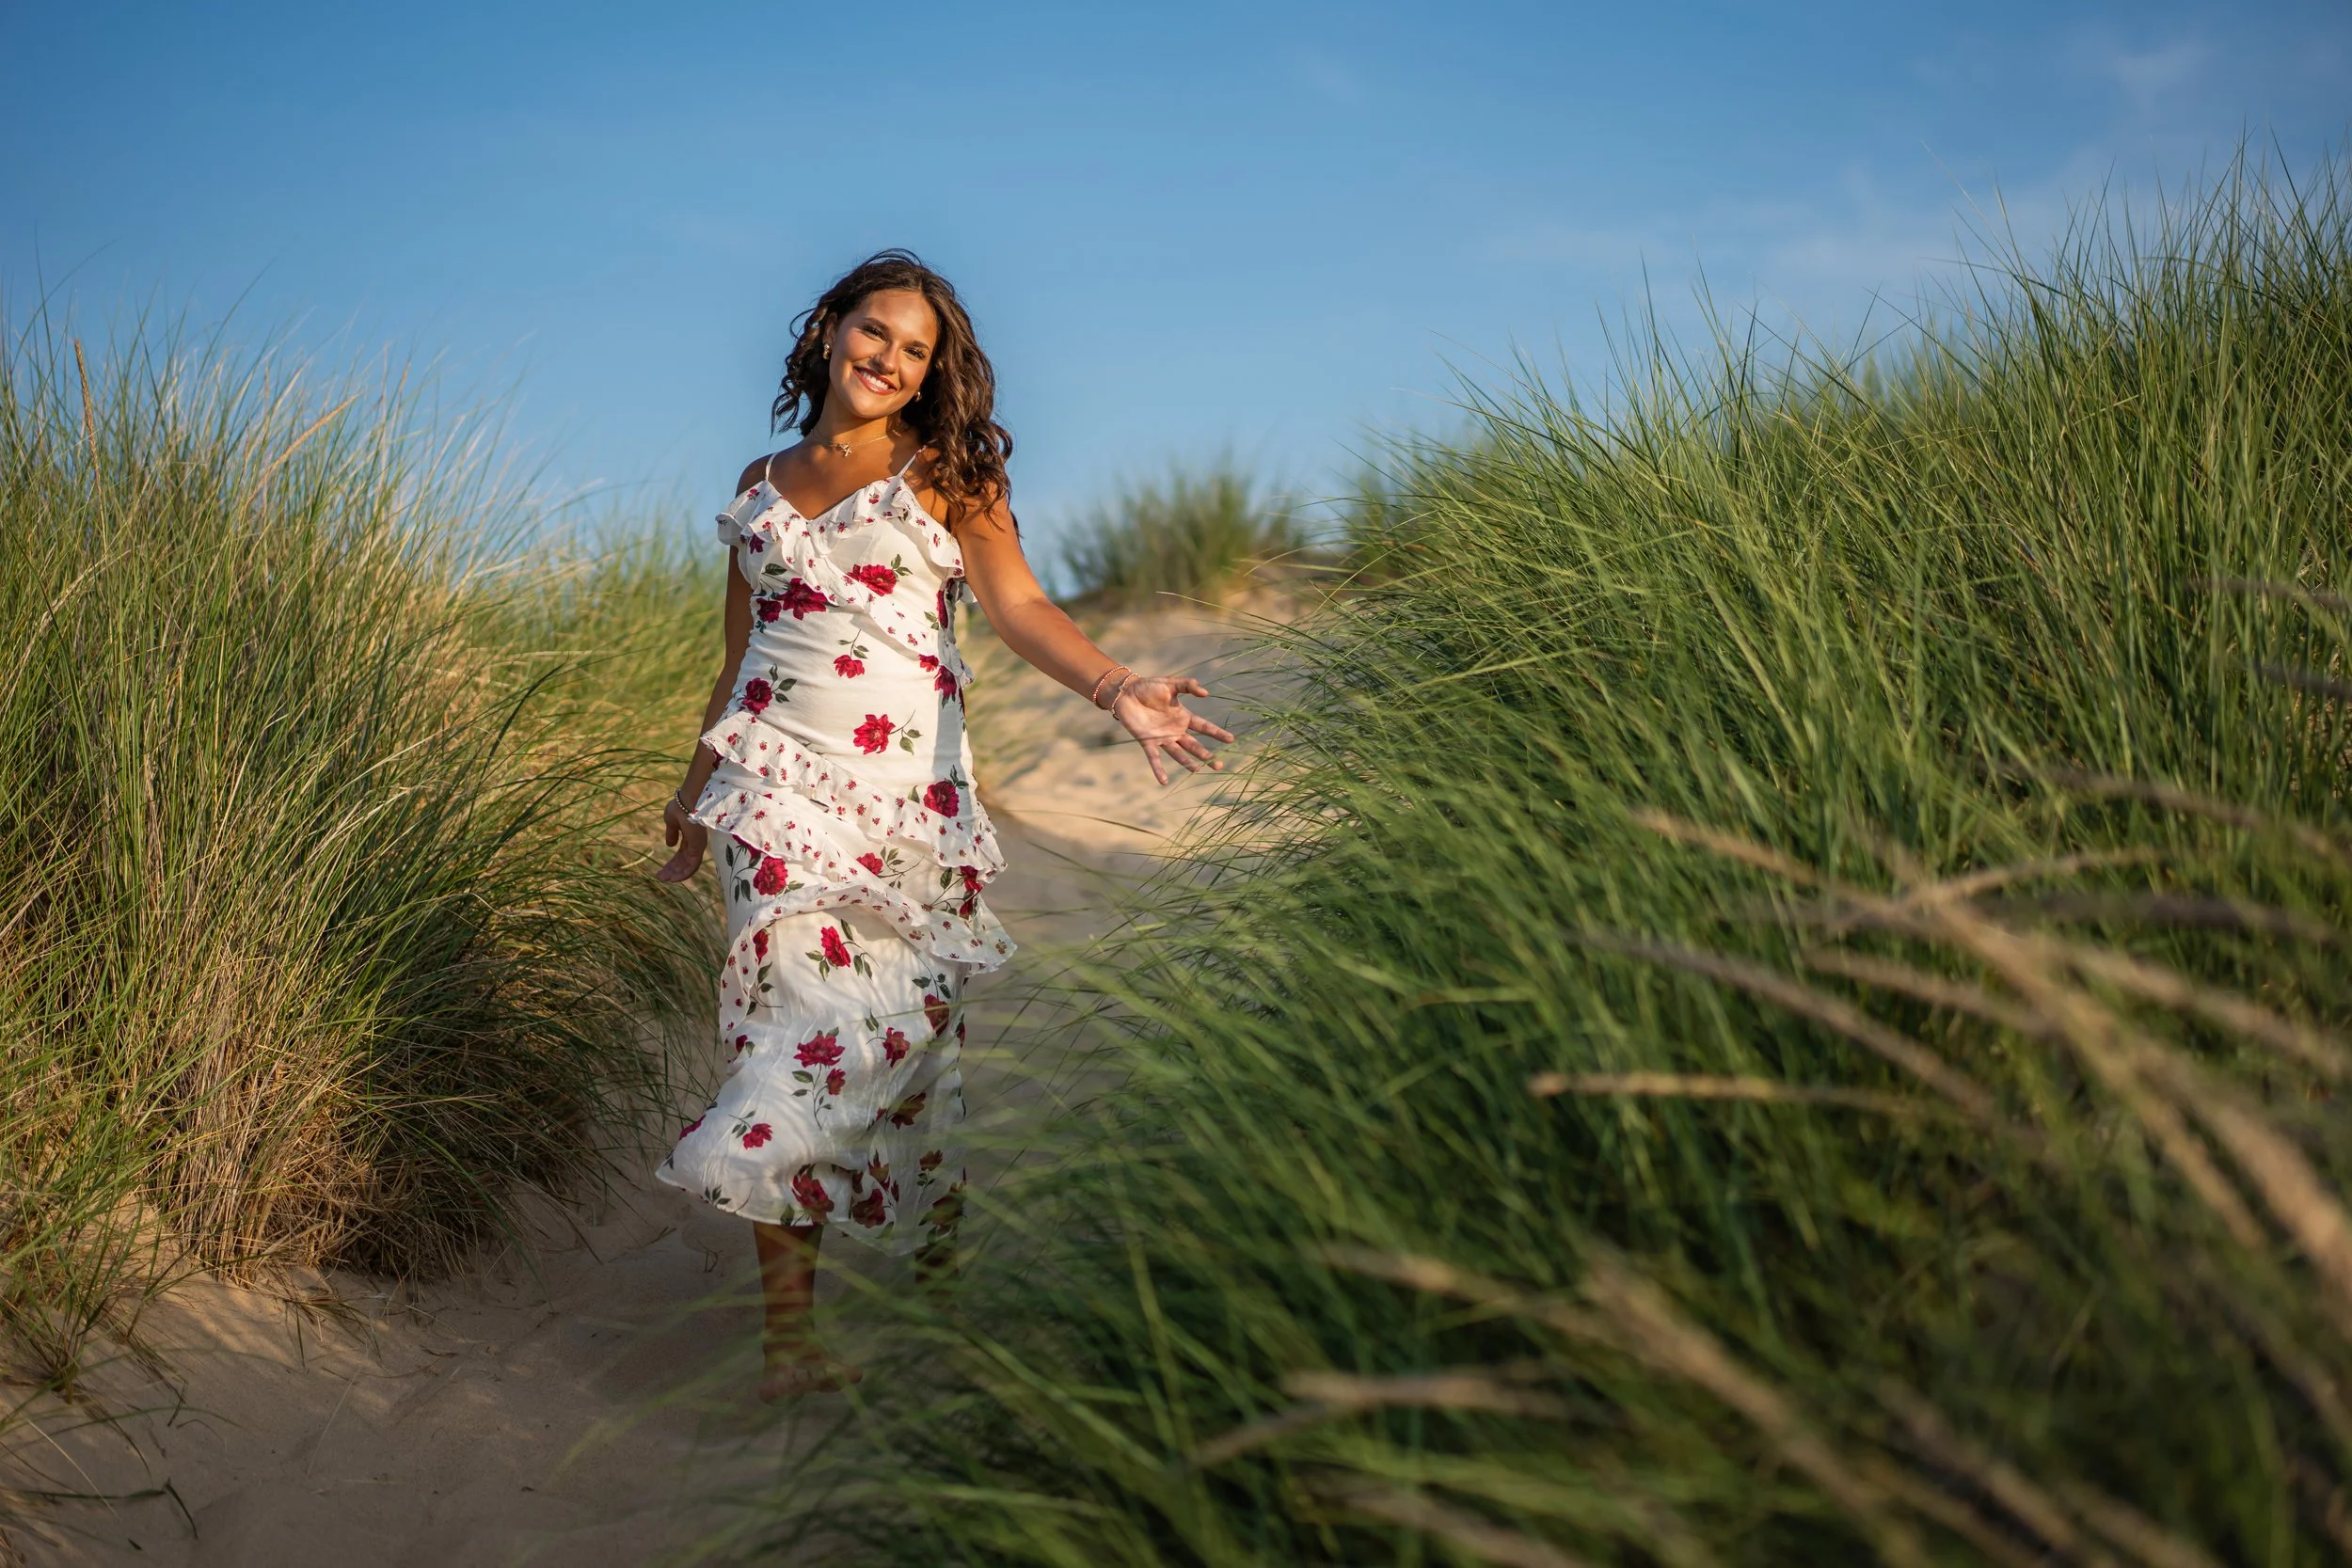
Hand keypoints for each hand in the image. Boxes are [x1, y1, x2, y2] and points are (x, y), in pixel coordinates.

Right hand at [656, 794, 708, 882]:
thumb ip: (672, 834)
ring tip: (664, 880)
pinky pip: (692, 866)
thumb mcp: (671, 822)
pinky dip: (684, 874)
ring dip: (676, 874)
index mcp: (689, 836)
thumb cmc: (679, 807)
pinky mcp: (699, 849)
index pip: (681, 854)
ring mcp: (697, 847)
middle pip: (683, 862)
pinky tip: (674, 879)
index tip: (661, 870)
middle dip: (672, 870)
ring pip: (687, 866)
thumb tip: (669, 845)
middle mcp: (694, 843)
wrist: (687, 803)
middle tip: (661, 877)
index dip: (671, 863)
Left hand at [1112, 676, 1235, 785]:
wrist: (1126, 692)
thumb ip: (1188, 686)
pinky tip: (1163, 781)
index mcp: (1183, 717)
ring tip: (1198, 770)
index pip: (1204, 727)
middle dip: (1207, 755)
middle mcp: (1175, 731)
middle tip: (1219, 765)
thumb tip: (1206, 693)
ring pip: (1178, 754)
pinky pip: (1154, 758)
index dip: (1217, 733)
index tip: (1231, 740)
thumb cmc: (1149, 687)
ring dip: (1187, 763)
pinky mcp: (1147, 742)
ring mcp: (1162, 738)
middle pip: (1194, 746)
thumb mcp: (1171, 684)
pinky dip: (1158, 769)